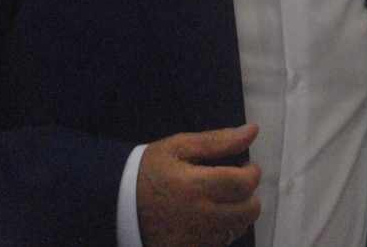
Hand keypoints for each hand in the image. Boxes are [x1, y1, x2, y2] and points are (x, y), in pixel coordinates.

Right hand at [138, 124, 262, 246]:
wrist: (113, 205)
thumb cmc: (147, 171)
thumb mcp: (178, 147)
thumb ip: (218, 141)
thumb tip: (253, 131)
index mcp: (195, 187)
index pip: (243, 184)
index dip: (252, 173)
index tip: (246, 166)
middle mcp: (198, 217)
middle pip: (248, 211)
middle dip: (249, 194)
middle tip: (234, 183)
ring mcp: (194, 240)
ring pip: (237, 229)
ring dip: (237, 213)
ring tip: (219, 199)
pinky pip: (219, 243)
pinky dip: (221, 230)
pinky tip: (207, 217)